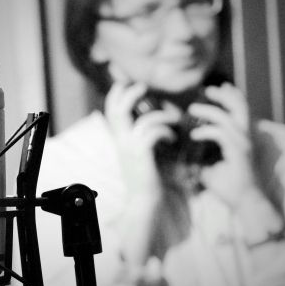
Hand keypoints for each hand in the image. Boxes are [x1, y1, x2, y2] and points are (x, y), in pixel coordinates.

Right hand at [103, 82, 180, 203]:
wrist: (143, 202)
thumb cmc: (145, 179)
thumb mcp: (139, 154)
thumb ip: (140, 138)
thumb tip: (150, 122)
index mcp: (119, 140)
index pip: (110, 111)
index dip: (116, 95)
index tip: (127, 84)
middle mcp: (121, 142)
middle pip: (117, 109)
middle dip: (129, 93)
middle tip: (143, 86)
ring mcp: (130, 148)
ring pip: (144, 120)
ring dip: (163, 116)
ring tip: (174, 120)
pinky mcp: (142, 155)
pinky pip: (154, 132)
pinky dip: (166, 131)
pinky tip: (173, 138)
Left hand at [187, 83, 258, 207]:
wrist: (245, 202)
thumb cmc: (231, 187)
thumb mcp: (212, 167)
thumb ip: (203, 157)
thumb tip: (184, 154)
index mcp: (245, 138)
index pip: (242, 110)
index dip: (232, 97)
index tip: (220, 88)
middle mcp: (247, 138)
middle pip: (240, 106)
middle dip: (224, 95)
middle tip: (208, 89)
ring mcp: (245, 144)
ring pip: (228, 118)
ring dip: (209, 110)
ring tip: (192, 109)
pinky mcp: (239, 152)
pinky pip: (221, 133)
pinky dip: (206, 130)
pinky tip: (195, 134)